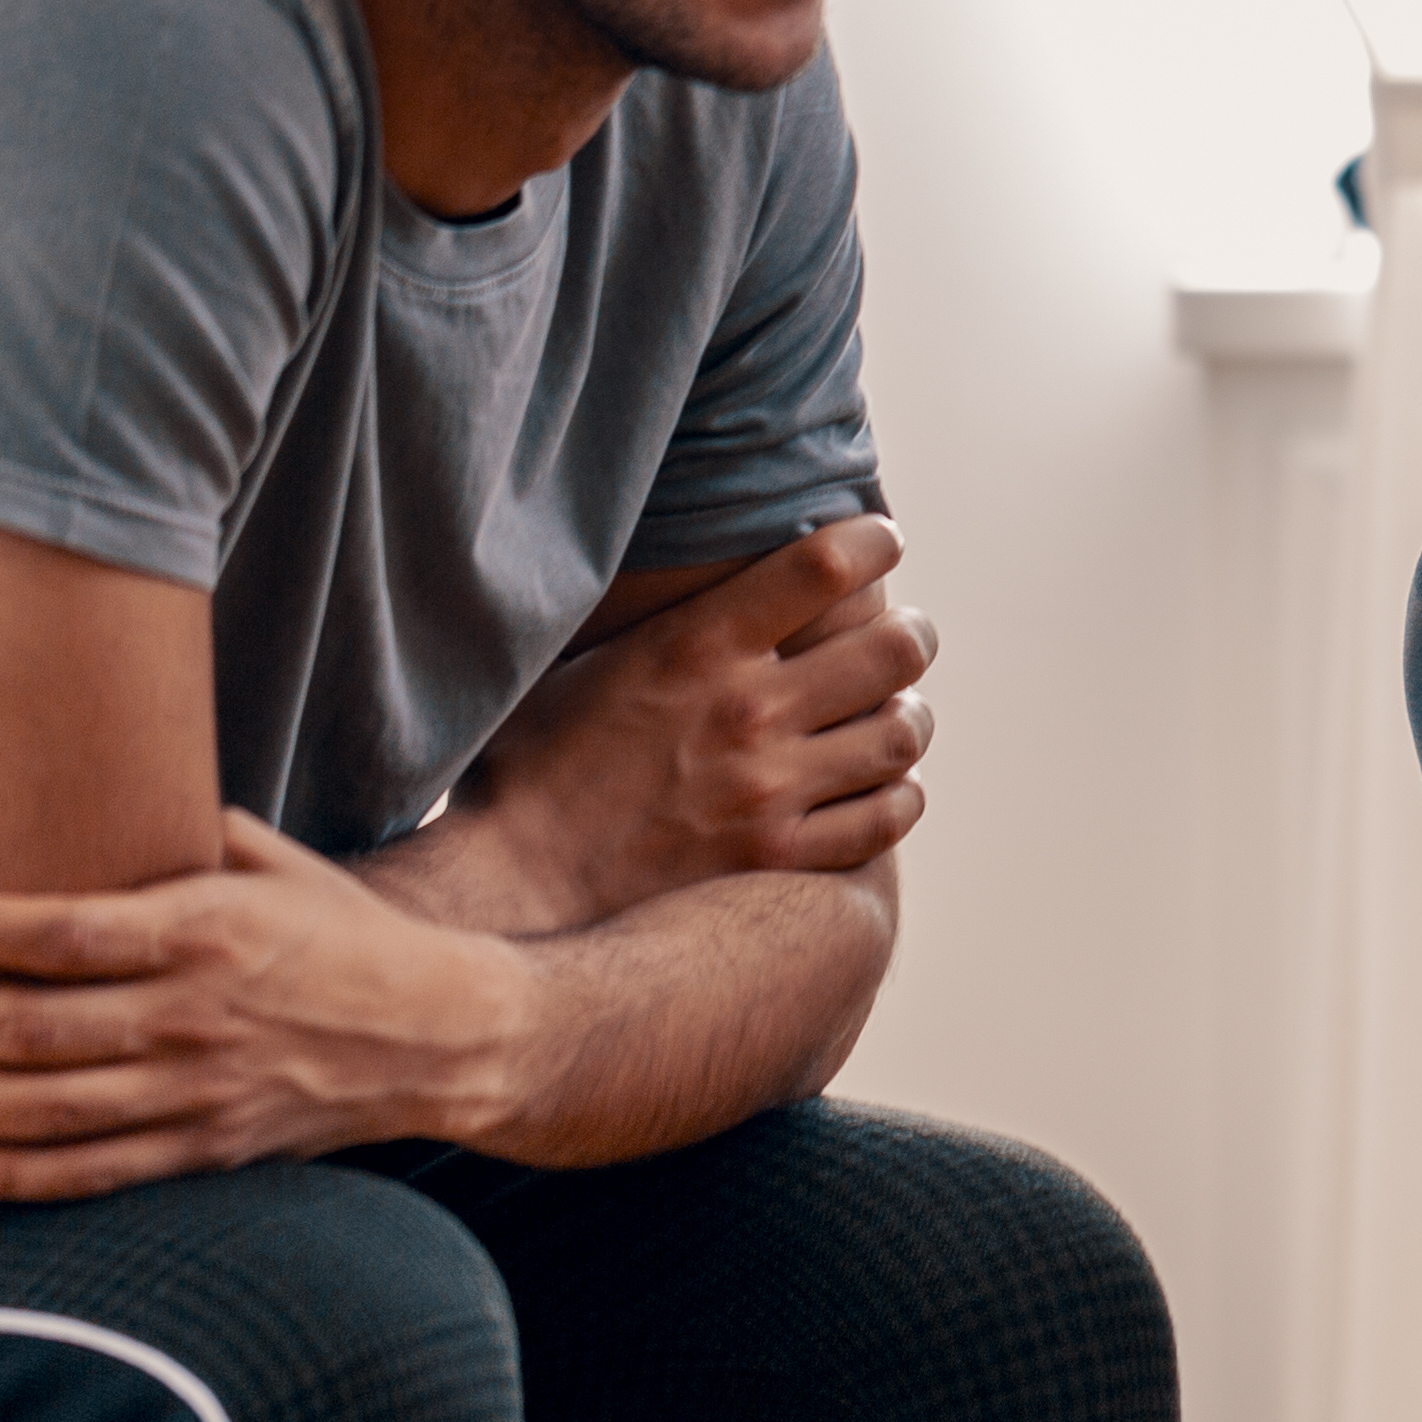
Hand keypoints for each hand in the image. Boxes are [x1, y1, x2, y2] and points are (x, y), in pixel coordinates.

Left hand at [0, 816, 541, 1202]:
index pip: (62, 933)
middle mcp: (196, 1017)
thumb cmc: (347, 936)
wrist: (445, 1036)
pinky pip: (80, 1175)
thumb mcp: (278, 866)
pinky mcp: (201, 1151)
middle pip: (26, 1023)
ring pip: (37, 1106)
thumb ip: (183, 840)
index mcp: (211, 932)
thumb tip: (91, 792)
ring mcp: (196, 1094)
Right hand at [453, 517, 933, 922]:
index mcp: (696, 646)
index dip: (873, 542)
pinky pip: (884, 818)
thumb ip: (661, 617)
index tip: (881, 541)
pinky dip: (898, 794)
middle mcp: (747, 712)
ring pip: (900, 735)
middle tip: (905, 634)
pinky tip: (884, 784)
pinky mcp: (778, 857)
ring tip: (897, 711)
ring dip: (909, 716)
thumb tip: (708, 567)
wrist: (510, 881)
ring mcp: (769, 790)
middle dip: (911, 633)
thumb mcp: (584, 660)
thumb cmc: (529, 763)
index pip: (827, 567)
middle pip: (894, 649)